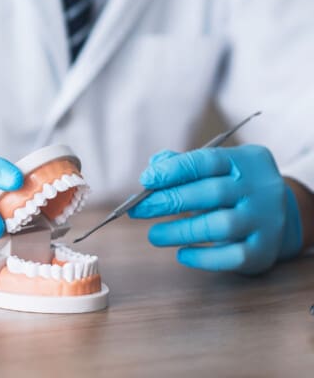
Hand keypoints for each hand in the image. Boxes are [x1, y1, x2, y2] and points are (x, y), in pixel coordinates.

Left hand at [129, 145, 302, 273]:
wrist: (280, 216)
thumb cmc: (232, 189)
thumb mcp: (216, 169)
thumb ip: (183, 164)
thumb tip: (153, 168)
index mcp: (246, 161)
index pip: (209, 160)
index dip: (175, 169)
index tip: (146, 179)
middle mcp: (260, 189)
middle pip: (213, 193)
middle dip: (171, 200)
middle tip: (138, 210)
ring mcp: (265, 220)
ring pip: (221, 226)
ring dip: (181, 231)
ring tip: (154, 236)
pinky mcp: (263, 250)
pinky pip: (232, 256)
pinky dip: (203, 258)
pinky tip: (182, 255)